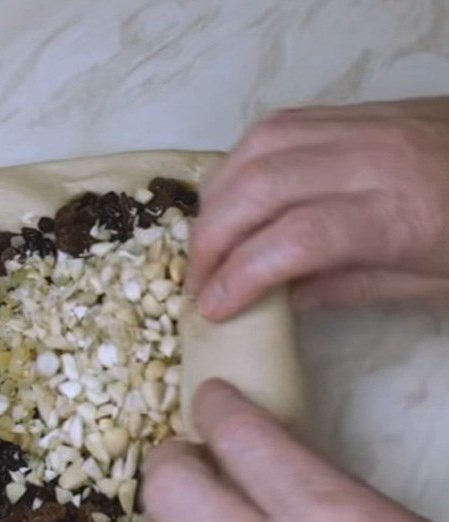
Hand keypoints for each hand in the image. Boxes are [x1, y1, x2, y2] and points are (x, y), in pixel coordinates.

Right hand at [187, 97, 448, 317]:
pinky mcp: (358, 110)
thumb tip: (276, 298)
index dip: (240, 276)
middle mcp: (375, 159)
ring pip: (259, 147)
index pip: (295, 239)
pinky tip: (234, 198)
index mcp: (402, 215)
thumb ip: (346, 288)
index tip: (212, 310)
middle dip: (211, 239)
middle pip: (262, 186)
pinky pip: (278, 125)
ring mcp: (365, 125)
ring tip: (207, 242)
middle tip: (197, 280)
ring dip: (217, 198)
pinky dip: (241, 163)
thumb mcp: (429, 287)